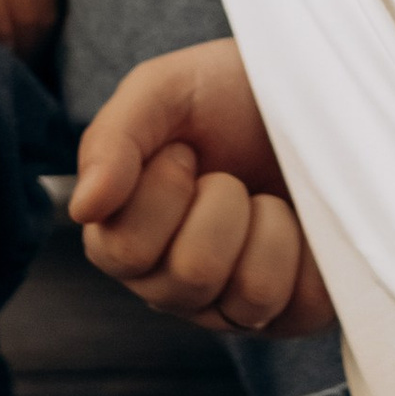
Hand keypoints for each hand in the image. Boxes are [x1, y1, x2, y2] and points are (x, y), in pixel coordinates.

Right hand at [71, 40, 335, 335]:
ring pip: (250, 295)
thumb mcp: (161, 91)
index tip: (184, 149)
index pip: (123, 251)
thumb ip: (112, 141)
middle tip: (227, 173)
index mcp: (127, 238)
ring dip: (268, 225)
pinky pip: (303, 304)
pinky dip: (310, 250)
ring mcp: (235, 304)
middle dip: (220, 202)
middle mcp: (174, 284)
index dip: (161, 189)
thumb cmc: (224, 94)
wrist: (303, 85)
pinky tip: (300, 222)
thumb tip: (84, 208)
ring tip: (265, 197)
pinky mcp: (296, 309)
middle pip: (190, 275)